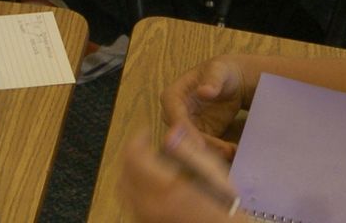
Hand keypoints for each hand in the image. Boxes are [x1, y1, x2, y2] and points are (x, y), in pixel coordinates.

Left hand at [118, 126, 240, 222]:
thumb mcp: (211, 173)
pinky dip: (134, 192)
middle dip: (131, 157)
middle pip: (123, 175)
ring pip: (124, 193)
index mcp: (164, 188)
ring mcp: (146, 219)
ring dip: (130, 175)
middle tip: (145, 146)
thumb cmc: (222, 203)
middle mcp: (149, 205)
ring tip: (146, 165)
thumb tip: (170, 132)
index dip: (137, 140)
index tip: (147, 132)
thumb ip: (188, 151)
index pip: (133, 157)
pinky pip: (131, 207)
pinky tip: (151, 187)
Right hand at [161, 57, 259, 157]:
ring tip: (231, 151)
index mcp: (172, 96)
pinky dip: (217, 152)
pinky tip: (232, 151)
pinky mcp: (201, 136)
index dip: (184, 129)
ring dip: (211, 151)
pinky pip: (206, 148)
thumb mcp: (219, 70)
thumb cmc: (222, 71)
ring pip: (193, 146)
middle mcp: (175, 114)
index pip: (173, 115)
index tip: (198, 142)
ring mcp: (188, 127)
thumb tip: (204, 92)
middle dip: (199, 146)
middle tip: (219, 151)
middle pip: (182, 136)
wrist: (234, 81)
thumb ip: (212, 80)